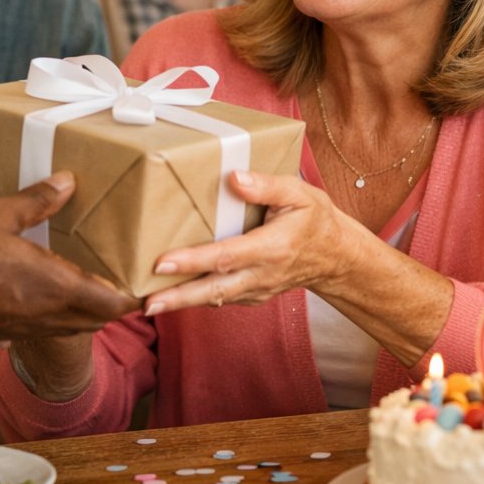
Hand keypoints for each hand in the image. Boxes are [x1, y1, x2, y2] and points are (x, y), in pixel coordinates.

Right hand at [0, 171, 139, 340]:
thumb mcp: (1, 214)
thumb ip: (38, 200)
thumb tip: (69, 181)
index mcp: (55, 286)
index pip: (113, 303)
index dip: (134, 297)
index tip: (145, 283)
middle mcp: (47, 314)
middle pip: (99, 319)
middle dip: (116, 303)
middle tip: (125, 280)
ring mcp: (27, 328)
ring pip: (74, 326)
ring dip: (90, 311)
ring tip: (94, 285)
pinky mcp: (7, 332)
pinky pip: (48, 329)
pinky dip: (61, 317)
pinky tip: (51, 295)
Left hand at [142, 170, 357, 315]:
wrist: (336, 257)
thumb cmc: (315, 220)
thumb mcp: (300, 194)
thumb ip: (267, 185)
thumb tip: (233, 179)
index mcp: (272, 247)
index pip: (226, 256)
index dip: (194, 260)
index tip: (164, 262)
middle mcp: (263, 274)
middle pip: (215, 289)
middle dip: (179, 296)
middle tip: (147, 302)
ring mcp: (258, 289)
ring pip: (215, 298)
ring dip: (182, 303)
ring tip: (148, 304)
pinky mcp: (253, 296)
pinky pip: (222, 299)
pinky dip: (197, 300)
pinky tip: (173, 297)